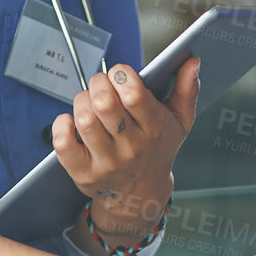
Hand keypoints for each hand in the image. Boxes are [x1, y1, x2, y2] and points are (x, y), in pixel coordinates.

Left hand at [52, 58, 199, 243]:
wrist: (140, 193)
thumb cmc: (158, 149)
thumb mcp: (180, 122)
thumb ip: (186, 90)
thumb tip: (192, 62)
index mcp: (155, 129)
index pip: (134, 96)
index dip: (121, 75)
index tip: (120, 72)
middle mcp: (131, 148)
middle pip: (104, 103)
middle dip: (98, 83)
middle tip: (102, 84)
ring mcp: (106, 162)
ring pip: (84, 119)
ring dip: (81, 101)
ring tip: (89, 102)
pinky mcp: (84, 173)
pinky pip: (63, 143)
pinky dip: (62, 124)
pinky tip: (71, 120)